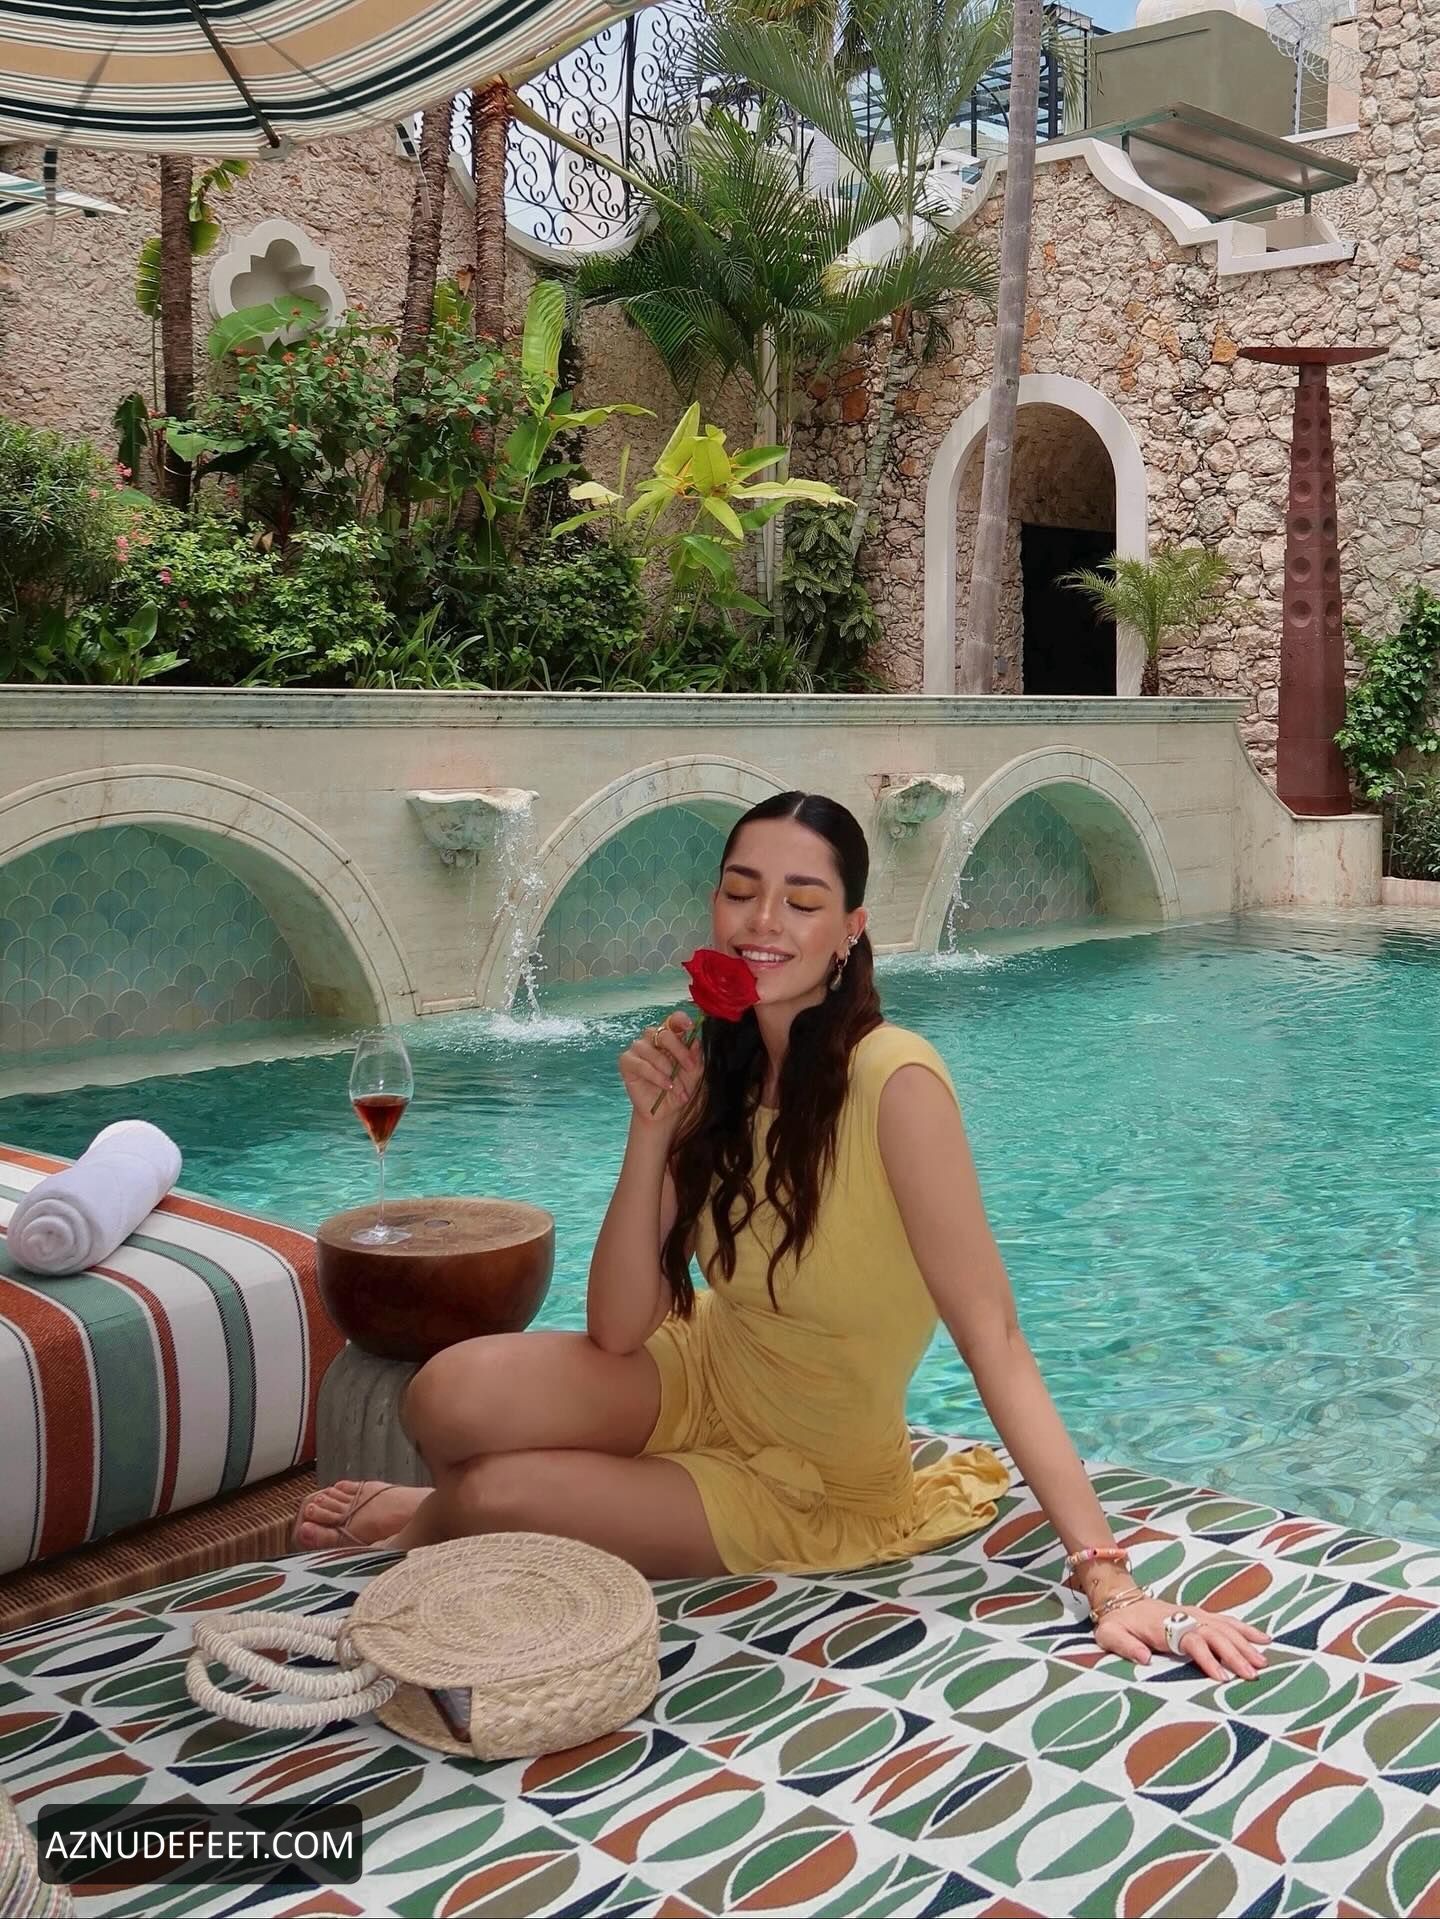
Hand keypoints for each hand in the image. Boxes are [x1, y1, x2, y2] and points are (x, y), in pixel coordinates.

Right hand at [618, 1010, 701, 1127]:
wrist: (666, 1111)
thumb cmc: (679, 1088)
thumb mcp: (694, 1072)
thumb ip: (695, 1056)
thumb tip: (695, 1040)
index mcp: (670, 1037)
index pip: (673, 1020)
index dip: (680, 1019)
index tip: (690, 1026)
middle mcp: (652, 1039)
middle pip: (663, 1033)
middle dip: (679, 1050)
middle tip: (689, 1066)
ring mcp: (638, 1050)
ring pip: (651, 1050)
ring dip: (667, 1069)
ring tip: (675, 1085)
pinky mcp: (627, 1063)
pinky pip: (641, 1065)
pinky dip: (656, 1076)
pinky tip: (666, 1086)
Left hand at [1093, 1595, 1269, 1678]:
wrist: (1121, 1600)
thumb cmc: (1117, 1623)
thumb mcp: (1111, 1634)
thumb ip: (1126, 1646)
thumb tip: (1144, 1658)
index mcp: (1164, 1626)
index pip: (1191, 1641)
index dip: (1207, 1658)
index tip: (1221, 1678)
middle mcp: (1184, 1618)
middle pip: (1214, 1634)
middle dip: (1234, 1654)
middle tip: (1252, 1675)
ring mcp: (1194, 1614)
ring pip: (1224, 1627)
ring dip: (1245, 1643)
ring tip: (1263, 1661)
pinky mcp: (1200, 1614)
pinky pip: (1226, 1620)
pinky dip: (1245, 1628)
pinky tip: (1263, 1638)